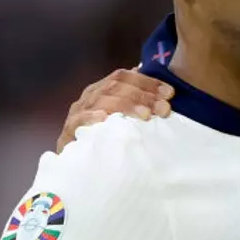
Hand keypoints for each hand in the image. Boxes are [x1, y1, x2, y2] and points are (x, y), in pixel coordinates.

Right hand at [56, 69, 173, 152]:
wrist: (76, 163)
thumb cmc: (104, 135)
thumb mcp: (123, 116)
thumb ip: (138, 101)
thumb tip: (161, 89)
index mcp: (102, 88)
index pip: (123, 76)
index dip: (147, 82)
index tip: (170, 93)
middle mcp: (90, 96)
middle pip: (115, 87)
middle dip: (143, 96)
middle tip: (163, 108)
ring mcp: (79, 112)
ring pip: (101, 100)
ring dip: (126, 105)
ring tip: (145, 115)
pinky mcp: (70, 130)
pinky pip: (79, 120)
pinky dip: (92, 116)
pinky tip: (105, 117)